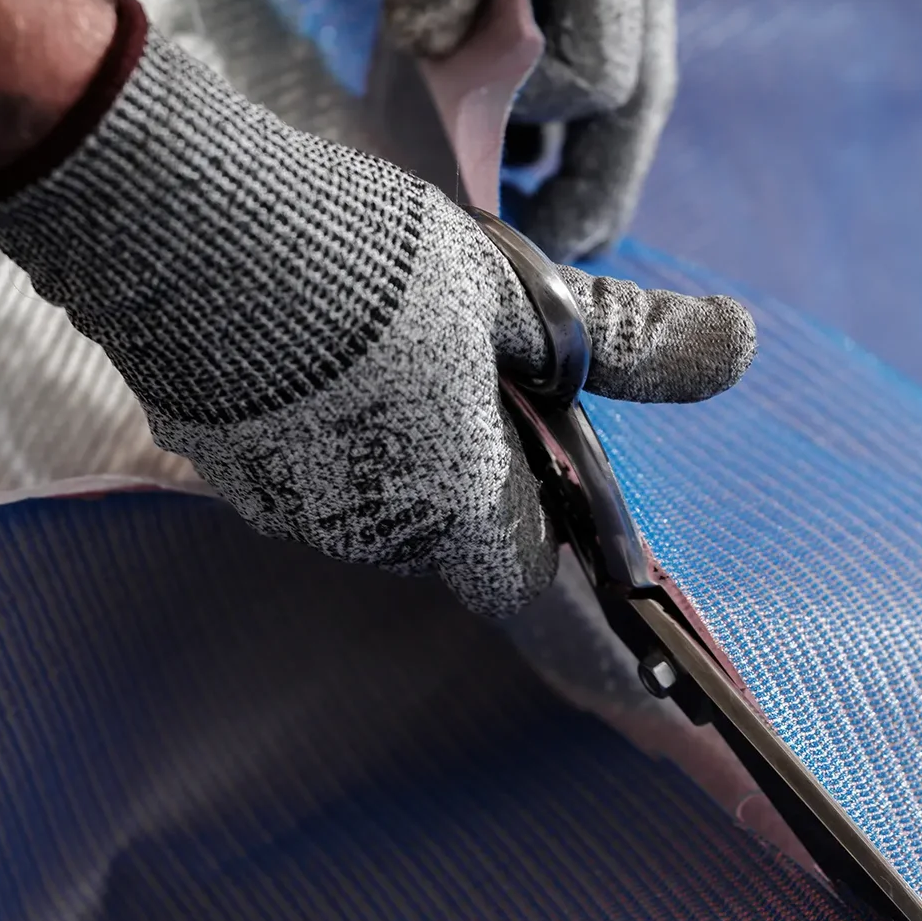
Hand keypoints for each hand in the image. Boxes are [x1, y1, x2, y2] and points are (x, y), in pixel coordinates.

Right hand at [0, 11, 754, 616]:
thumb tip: (739, 348)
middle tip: (532, 432)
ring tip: (424, 357)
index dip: (608, 652)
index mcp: (461, 507)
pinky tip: (344, 350)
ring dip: (422, 455)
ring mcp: (289, 505)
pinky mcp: (229, 461)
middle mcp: (375, 533)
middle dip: (508, 503)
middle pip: (471, 541)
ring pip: (392, 499)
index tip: (655, 694)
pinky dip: (353, 431)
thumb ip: (623, 342)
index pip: (554, 612)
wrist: (182, 225)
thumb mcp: (516, 292)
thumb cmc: (367, 260)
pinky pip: (320, 467)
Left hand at [310, 0, 676, 259]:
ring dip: (592, 149)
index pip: (601, 64)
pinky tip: (513, 123)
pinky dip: (573, 94)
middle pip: (647, 92)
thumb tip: (431, 49)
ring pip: (639, 69)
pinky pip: (609, 29)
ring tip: (529, 214)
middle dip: (600, 181)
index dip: (536, 114)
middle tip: (545, 257)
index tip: (464, 131)